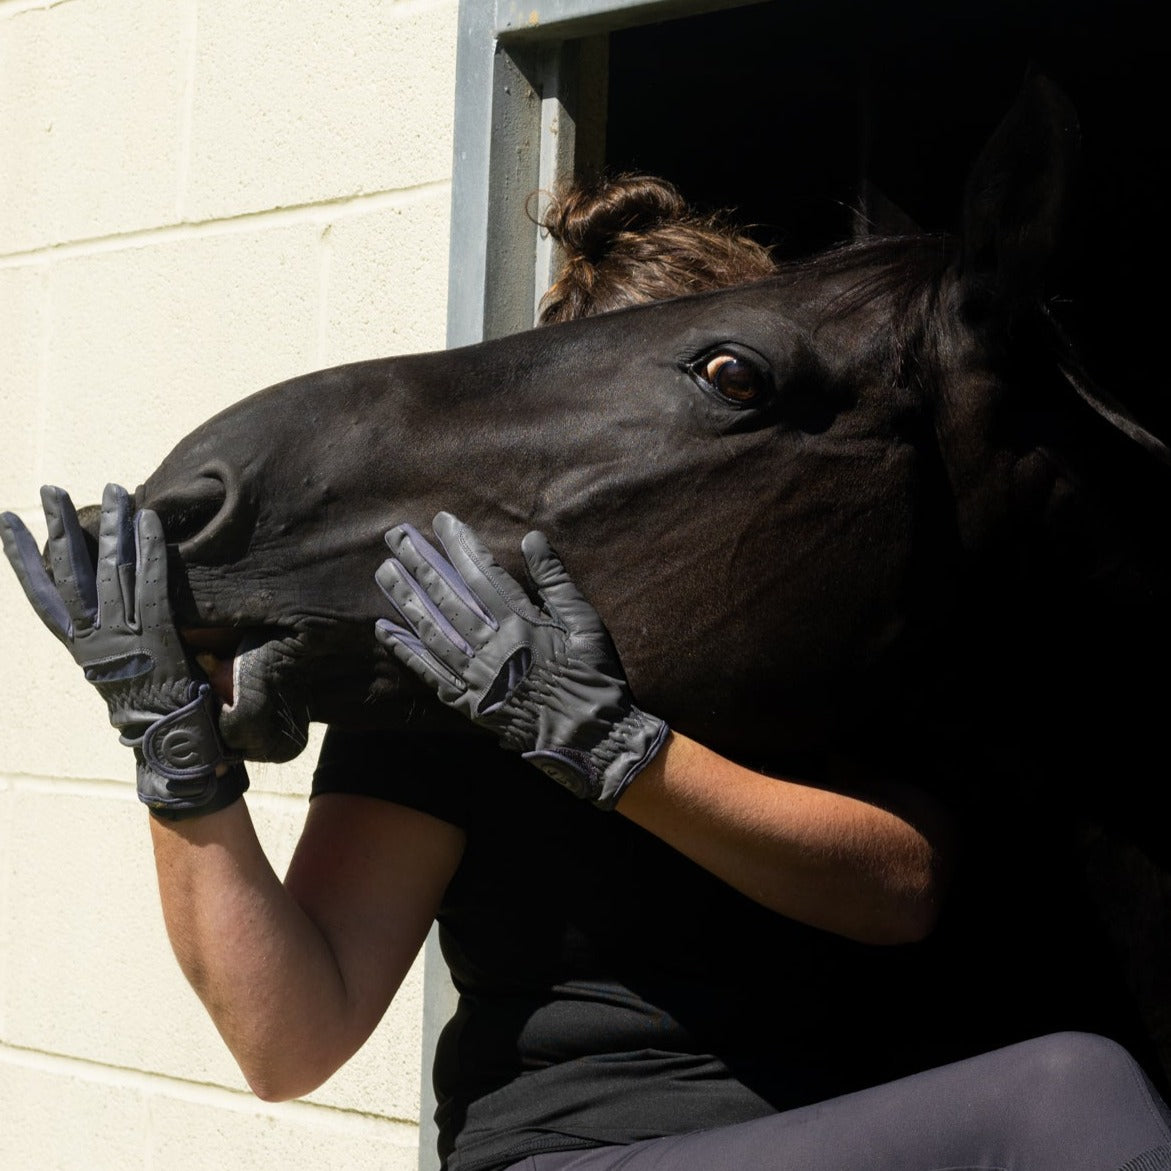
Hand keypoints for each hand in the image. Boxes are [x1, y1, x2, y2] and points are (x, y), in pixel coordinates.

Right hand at [1, 483, 247, 818]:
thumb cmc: (157, 720)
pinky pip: (155, 584)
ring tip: (112, 488)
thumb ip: (122, 644)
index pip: (44, 596)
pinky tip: (151, 520)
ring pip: (113, 570)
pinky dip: (152, 550)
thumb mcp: (127, 677)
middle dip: (60, 527)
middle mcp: (96, 640)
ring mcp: (126, 637)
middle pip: (71, 573)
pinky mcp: (160, 637)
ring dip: (112, 526)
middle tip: (51, 490)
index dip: (23, 558)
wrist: (173, 755)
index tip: (7, 523)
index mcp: (83, 650)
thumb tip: (125, 617)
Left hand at [374, 511, 666, 808]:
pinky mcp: (470, 704)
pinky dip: (406, 652)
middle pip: (449, 597)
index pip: (483, 574)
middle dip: (422, 562)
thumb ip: (556, 580)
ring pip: (433, 631)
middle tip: (396, 536)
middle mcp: (493, 647)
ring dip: (406, 599)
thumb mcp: (586, 623)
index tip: (441, 522)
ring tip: (385, 572)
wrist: (591, 738)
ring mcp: (477, 677)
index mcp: (523, 623)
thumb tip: (532, 539)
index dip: (460, 545)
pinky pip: (430, 675)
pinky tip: (385, 631)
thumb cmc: (594, 677)